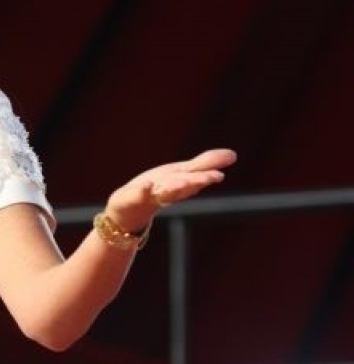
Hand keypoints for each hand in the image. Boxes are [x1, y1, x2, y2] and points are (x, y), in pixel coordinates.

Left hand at [104, 148, 236, 231]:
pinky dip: (143, 191)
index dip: (205, 178)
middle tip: (209, 179)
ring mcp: (149, 196)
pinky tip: (146, 185)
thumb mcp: (182, 173)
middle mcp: (167, 192)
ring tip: (182, 182)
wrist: (130, 210)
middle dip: (194, 183)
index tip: (219, 175)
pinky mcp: (132, 198)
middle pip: (182, 187)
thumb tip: (233, 154)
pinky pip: (137, 194)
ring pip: (164, 192)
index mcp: (180, 185)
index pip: (194, 181)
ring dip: (174, 188)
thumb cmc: (158, 189)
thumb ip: (205, 164)